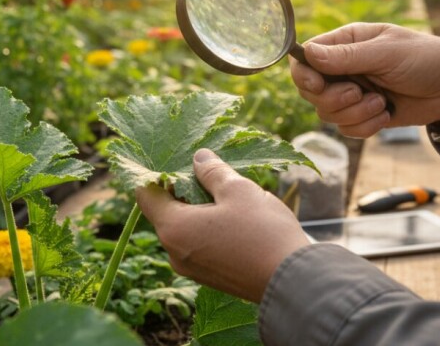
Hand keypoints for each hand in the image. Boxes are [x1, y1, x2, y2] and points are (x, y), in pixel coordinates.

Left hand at [135, 149, 309, 302]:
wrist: (293, 281)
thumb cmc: (263, 232)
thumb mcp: (238, 190)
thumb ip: (212, 171)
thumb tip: (198, 158)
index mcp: (173, 228)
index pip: (146, 195)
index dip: (156, 174)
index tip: (175, 160)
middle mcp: (174, 252)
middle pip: (165, 212)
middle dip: (183, 189)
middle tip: (208, 171)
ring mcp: (191, 268)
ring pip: (184, 228)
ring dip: (198, 208)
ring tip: (227, 193)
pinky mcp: (209, 277)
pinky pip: (198, 244)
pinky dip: (208, 227)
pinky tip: (235, 217)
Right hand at [290, 23, 439, 137]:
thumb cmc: (425, 58)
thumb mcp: (387, 52)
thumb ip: (347, 56)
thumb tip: (308, 54)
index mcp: (345, 43)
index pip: (305, 59)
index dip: (304, 75)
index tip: (318, 85)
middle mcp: (343, 68)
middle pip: (311, 92)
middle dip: (334, 99)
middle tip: (358, 93)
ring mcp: (352, 93)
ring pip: (327, 114)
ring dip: (354, 114)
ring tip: (381, 103)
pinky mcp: (363, 115)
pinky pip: (346, 129)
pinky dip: (365, 127)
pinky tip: (386, 115)